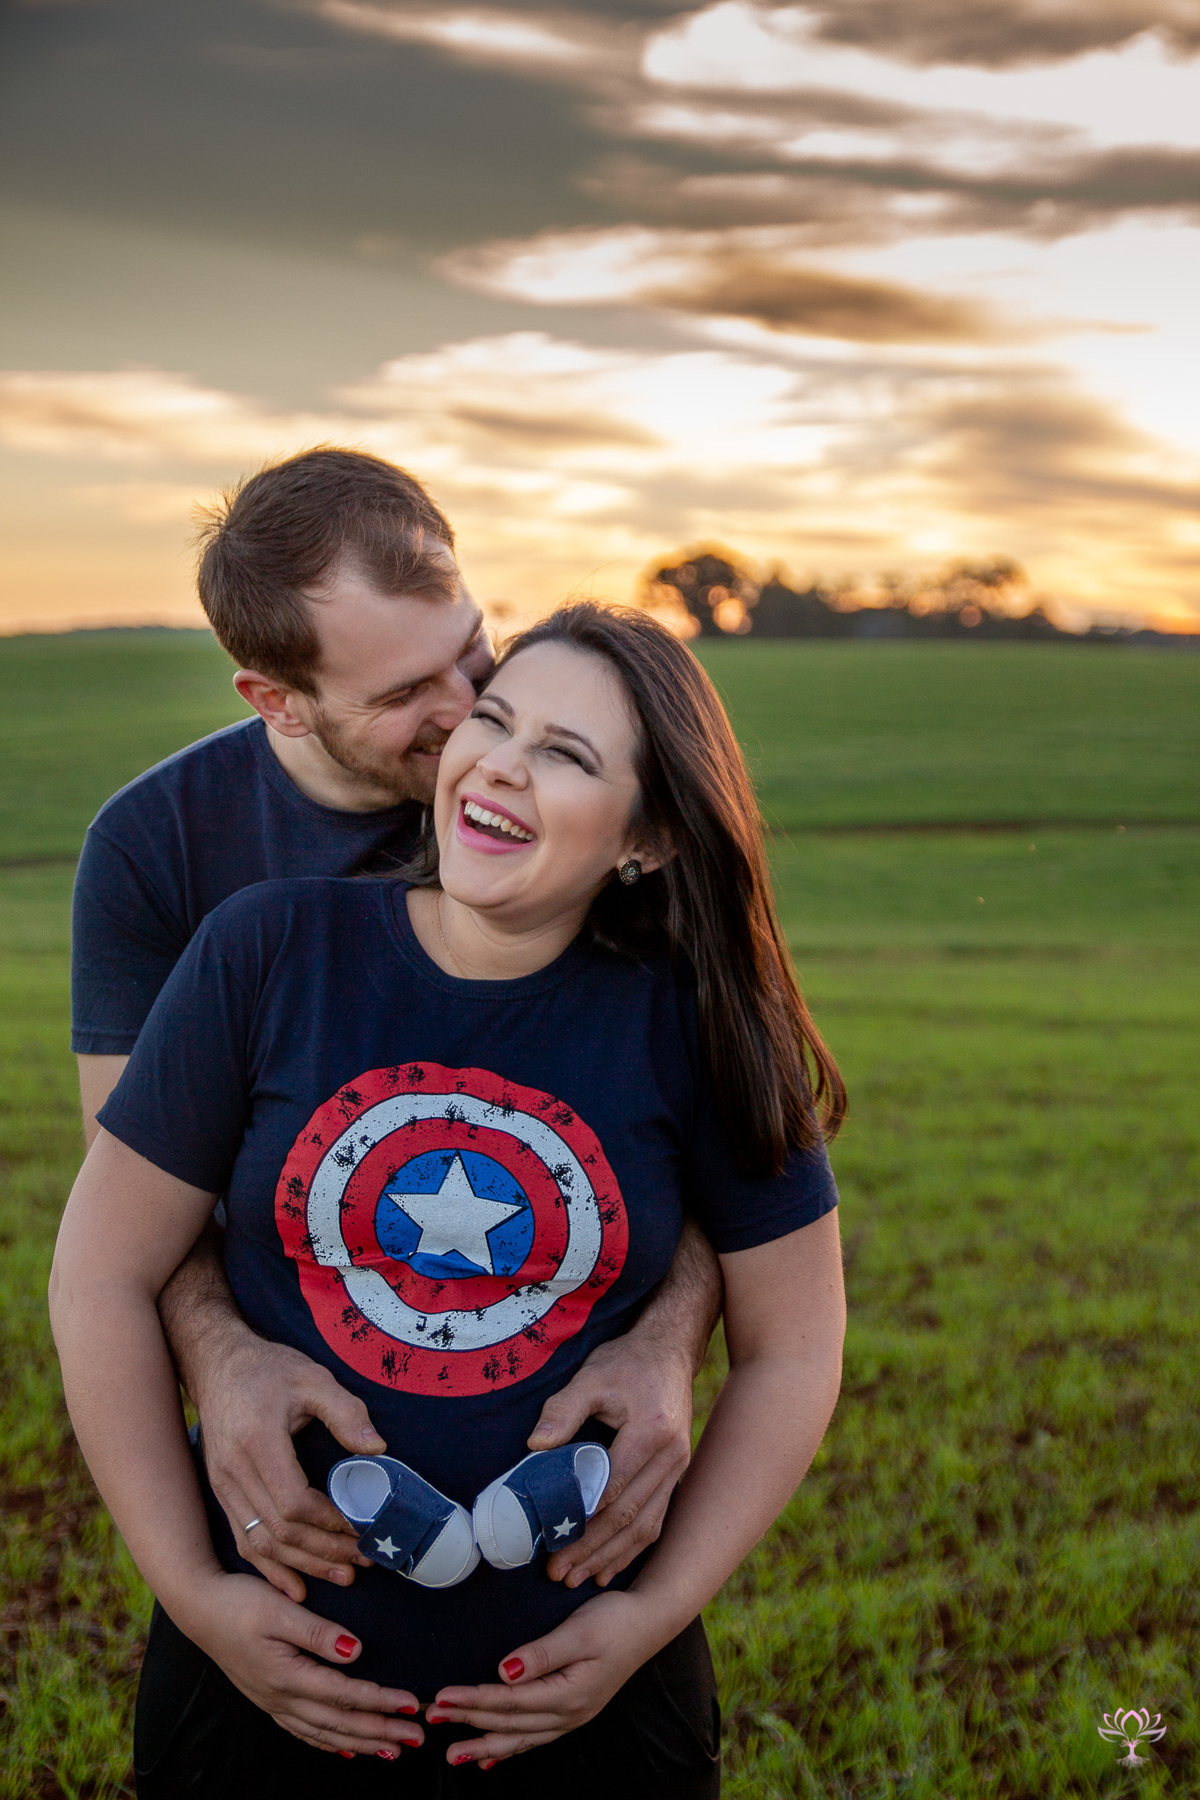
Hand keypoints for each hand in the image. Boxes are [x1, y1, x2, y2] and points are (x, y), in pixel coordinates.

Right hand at [179, 1570, 422, 1758]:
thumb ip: (318, 1633)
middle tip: (416, 1737)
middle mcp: (281, 1697)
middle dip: (380, 1731)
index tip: (411, 1703)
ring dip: (360, 1743)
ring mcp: (274, 1702)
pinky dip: (329, 1743)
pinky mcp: (269, 1698)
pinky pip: (304, 1731)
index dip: (380, 1701)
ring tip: (392, 1749)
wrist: (200, 1609)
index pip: (344, 1695)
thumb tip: (355, 1650)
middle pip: (339, 1722)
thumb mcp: (279, 1610)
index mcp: (287, 1675)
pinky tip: (345, 1750)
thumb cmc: (239, 1603)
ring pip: (324, 1732)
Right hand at [194, 1335, 386, 1601]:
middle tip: (364, 1560)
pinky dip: (270, 1568)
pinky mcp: (221, 1493)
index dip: (329, 1522)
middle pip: (279, 1530)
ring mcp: (222, 1486)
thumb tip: (378, 1449)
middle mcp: (233, 1471)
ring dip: (303, 1565)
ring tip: (343, 1575)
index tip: (361, 1526)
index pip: (292, 1502)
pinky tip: (296, 1586)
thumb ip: (346, 1412)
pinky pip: (243, 1540)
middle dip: (324, 1551)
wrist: (218, 1364)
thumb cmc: (270, 1369)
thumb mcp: (313, 1378)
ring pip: (260, 1543)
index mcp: (256, 1442)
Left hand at [428, 1589, 667, 1766]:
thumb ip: (542, 1653)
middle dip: (467, 1722)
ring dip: (483, 1745)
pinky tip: (492, 1758)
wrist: (648, 1624)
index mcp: (567, 1694)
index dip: (472, 1701)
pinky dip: (510, 1748)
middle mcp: (567, 1714)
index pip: (508, 1702)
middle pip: (508, 1722)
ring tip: (452, 1754)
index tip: (441, 1698)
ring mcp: (571, 1717)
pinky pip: (534, 1738)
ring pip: (519, 1737)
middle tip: (430, 1719)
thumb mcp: (579, 1631)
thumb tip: (504, 1671)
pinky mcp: (572, 1711)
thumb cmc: (614, 1621)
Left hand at [526, 1335, 693, 1588]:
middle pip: (629, 1514)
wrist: (670, 1350)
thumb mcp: (592, 1375)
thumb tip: (534, 1447)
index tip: (554, 1541)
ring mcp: (678, 1468)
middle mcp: (672, 1455)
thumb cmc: (627, 1362)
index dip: (583, 1518)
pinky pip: (656, 1519)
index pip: (614, 1486)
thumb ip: (562, 1411)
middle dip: (591, 1548)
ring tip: (579, 1579)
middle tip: (559, 1573)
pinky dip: (632, 1548)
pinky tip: (610, 1568)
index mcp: (651, 1430)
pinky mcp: (676, 1474)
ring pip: (645, 1525)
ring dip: (611, 1556)